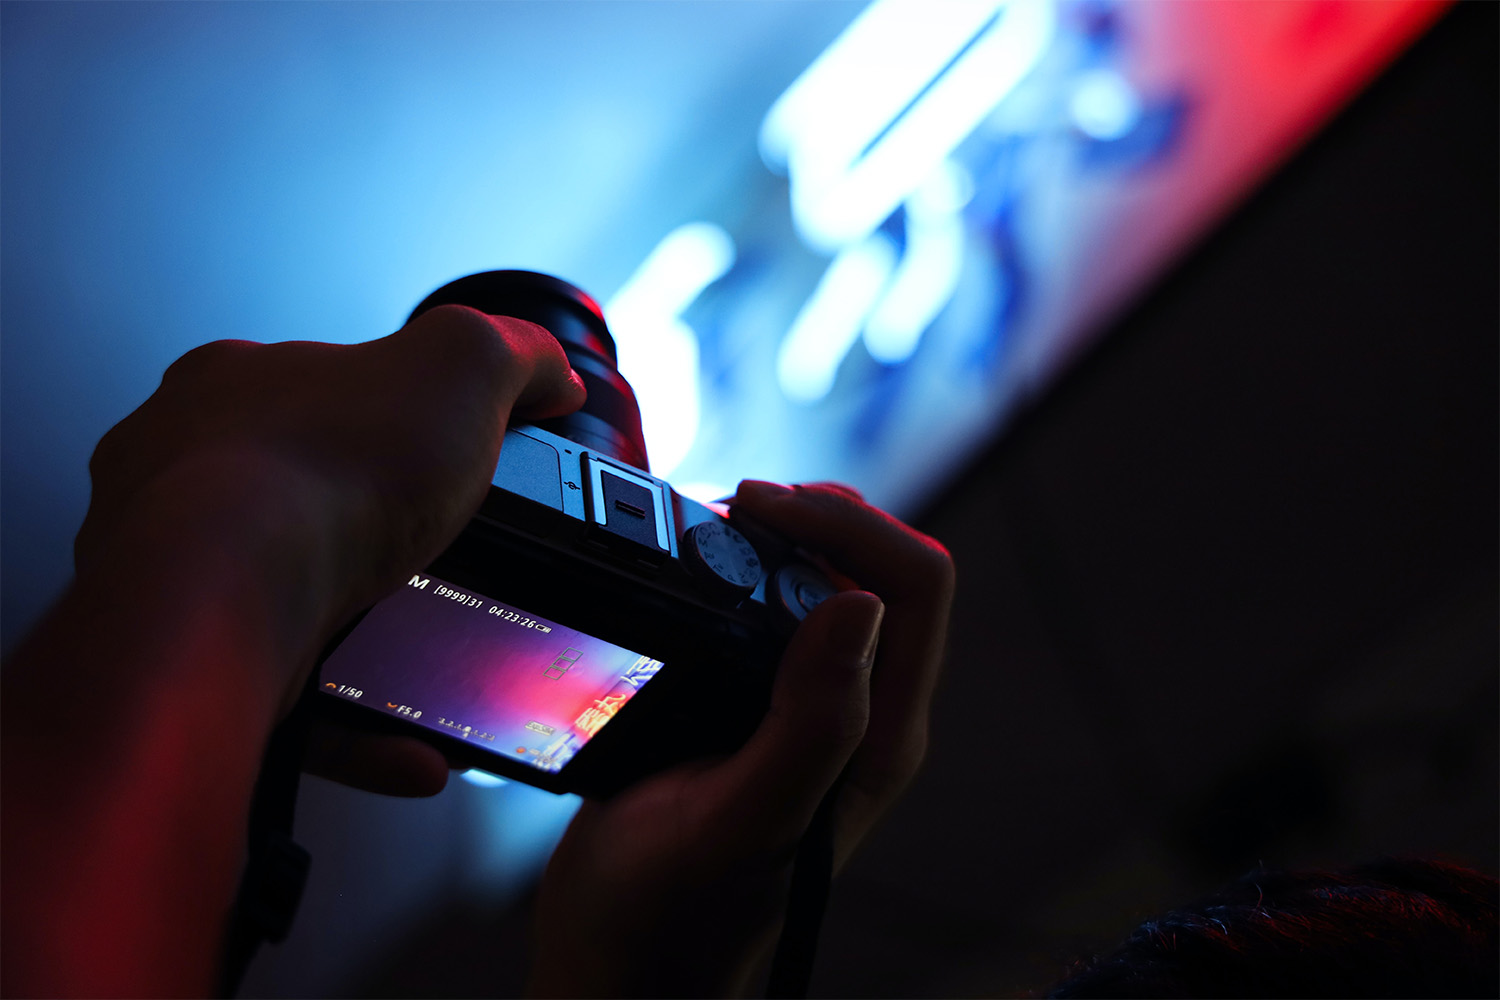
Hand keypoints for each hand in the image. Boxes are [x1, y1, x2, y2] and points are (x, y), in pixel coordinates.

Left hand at [4, 306, 587, 996]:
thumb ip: (513, 353)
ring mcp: (180, 572)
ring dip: (372, 636)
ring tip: (440, 661)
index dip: (400, 422)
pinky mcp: (194, 659)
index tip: (455, 460)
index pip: (326, 390)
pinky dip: (358, 726)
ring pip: (287, 603)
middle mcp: (185, 474)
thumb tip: (551, 372)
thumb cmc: (318, 473)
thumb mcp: (460, 363)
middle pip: (303, 500)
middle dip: (382, 537)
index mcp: (237, 386)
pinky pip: (284, 701)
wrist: (225, 594)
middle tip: (450, 565)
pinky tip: (415, 747)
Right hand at [527, 482, 953, 997]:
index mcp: (878, 741)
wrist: (620, 969)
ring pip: (840, 586)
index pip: (918, 586)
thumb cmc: (664, 916)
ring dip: (791, 539)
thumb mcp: (737, 819)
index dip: (853, 526)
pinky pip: (787, 615)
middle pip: (889, 574)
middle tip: (736, 505)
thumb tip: (859, 604)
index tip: (761, 509)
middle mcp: (864, 720)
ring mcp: (820, 717)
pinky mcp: (770, 715)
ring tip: (716, 525)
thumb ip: (810, 722)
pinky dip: (754, 571)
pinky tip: (700, 570)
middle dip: (826, 517)